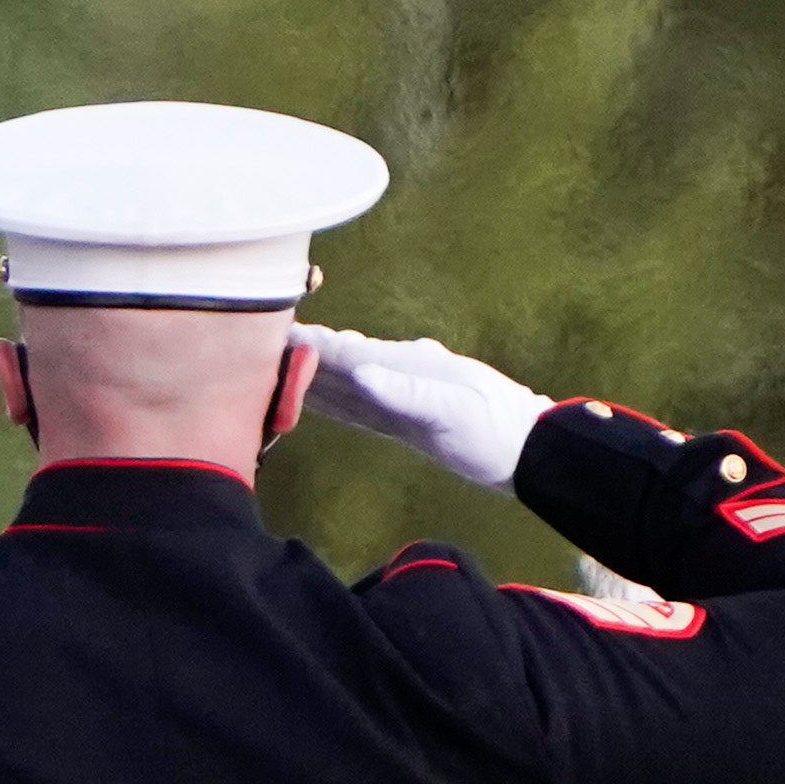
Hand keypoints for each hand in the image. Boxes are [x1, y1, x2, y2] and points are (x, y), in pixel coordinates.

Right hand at [295, 326, 548, 490]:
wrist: (528, 451)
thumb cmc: (494, 431)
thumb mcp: (453, 411)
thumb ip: (405, 392)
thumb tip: (361, 372)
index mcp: (410, 365)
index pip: (351, 352)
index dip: (312, 345)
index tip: (275, 332)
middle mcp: (401, 372)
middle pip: (341, 361)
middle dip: (302, 352)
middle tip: (257, 344)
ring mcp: (401, 393)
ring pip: (344, 381)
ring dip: (310, 373)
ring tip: (273, 365)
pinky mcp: (402, 417)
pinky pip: (357, 405)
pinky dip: (330, 398)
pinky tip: (313, 395)